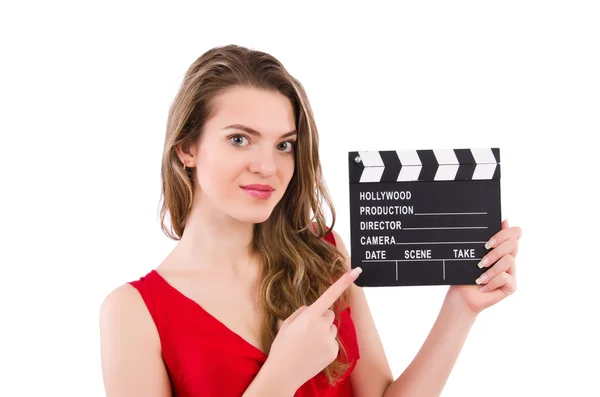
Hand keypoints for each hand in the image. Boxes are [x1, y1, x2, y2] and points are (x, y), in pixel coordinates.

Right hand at [266, 267, 361, 393]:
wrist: (283, 373)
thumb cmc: (282, 346)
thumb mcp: (287, 324)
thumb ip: (303, 312)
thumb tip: (313, 309)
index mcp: (309, 316)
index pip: (330, 295)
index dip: (344, 282)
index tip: (356, 271)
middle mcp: (322, 326)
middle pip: (329, 314)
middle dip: (321, 319)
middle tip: (306, 332)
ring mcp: (329, 340)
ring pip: (331, 329)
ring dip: (323, 333)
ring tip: (308, 344)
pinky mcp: (333, 352)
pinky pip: (333, 342)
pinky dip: (325, 345)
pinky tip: (313, 352)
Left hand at [446, 219, 521, 314]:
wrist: (462, 295)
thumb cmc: (465, 274)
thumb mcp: (474, 254)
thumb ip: (487, 239)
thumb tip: (505, 220)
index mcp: (501, 249)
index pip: (515, 233)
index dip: (506, 233)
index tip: (488, 242)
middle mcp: (509, 259)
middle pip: (514, 244)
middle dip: (496, 251)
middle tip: (481, 262)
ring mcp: (511, 273)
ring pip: (509, 260)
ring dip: (491, 270)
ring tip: (480, 278)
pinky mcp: (511, 286)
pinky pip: (505, 277)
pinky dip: (492, 282)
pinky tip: (484, 287)